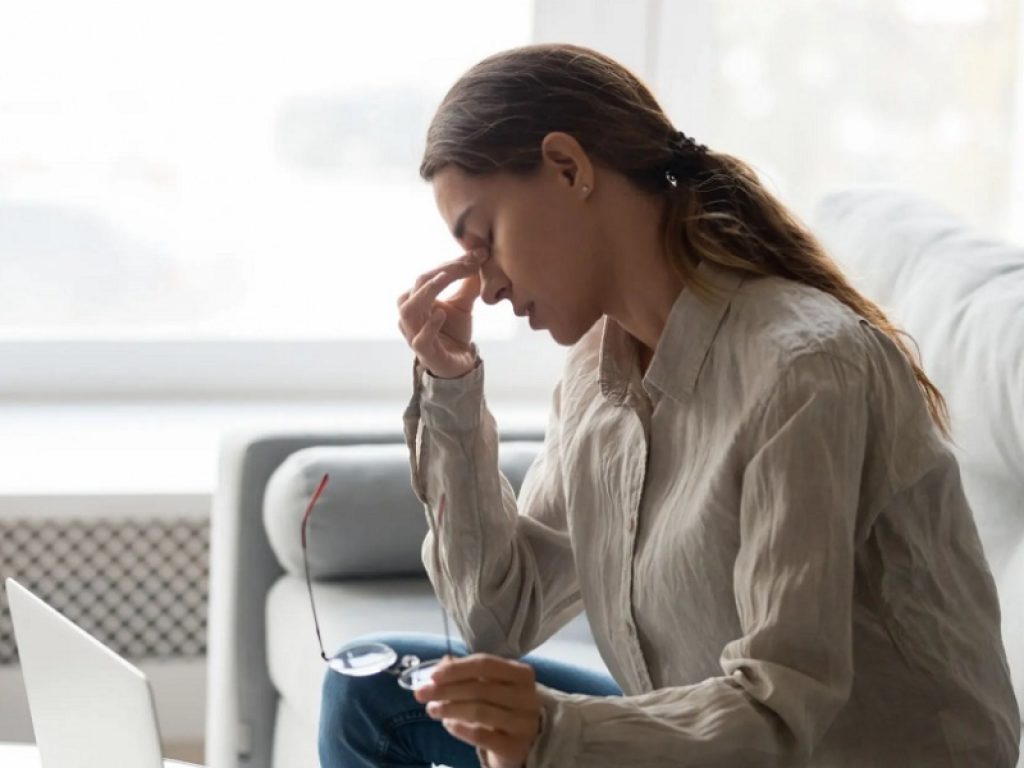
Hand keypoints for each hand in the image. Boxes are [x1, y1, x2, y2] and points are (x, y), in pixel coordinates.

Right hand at [397, 248, 488, 378]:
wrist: (458, 364)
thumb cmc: (453, 332)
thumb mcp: (462, 304)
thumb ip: (468, 284)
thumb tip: (480, 259)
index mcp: (416, 299)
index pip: (429, 275)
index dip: (452, 263)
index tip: (477, 255)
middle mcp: (410, 314)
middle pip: (418, 286)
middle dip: (443, 271)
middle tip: (467, 263)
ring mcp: (413, 334)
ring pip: (409, 310)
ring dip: (427, 292)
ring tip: (445, 279)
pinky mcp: (424, 352)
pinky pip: (420, 339)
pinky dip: (429, 326)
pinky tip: (442, 314)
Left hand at [414, 653, 540, 767]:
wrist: (522, 742)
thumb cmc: (502, 707)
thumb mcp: (489, 685)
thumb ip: (466, 672)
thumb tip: (440, 664)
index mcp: (521, 674)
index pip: (485, 665)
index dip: (456, 669)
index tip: (432, 676)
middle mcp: (527, 696)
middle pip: (479, 688)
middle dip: (445, 690)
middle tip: (421, 694)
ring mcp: (523, 723)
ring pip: (479, 711)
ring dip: (449, 709)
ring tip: (431, 710)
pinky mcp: (515, 747)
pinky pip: (481, 735)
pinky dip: (460, 728)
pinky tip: (448, 724)